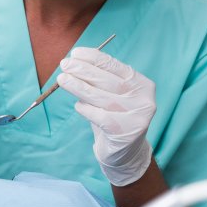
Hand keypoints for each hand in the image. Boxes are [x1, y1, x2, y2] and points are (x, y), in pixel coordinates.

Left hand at [57, 48, 155, 185]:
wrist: (124, 153)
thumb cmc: (112, 117)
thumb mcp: (109, 95)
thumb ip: (98, 80)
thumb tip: (75, 61)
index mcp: (141, 84)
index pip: (116, 66)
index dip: (94, 58)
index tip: (76, 53)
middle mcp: (143, 99)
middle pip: (108, 81)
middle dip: (83, 70)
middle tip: (65, 64)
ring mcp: (137, 116)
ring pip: (102, 97)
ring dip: (79, 86)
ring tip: (63, 79)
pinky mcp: (127, 132)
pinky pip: (100, 116)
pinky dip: (86, 109)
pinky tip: (78, 106)